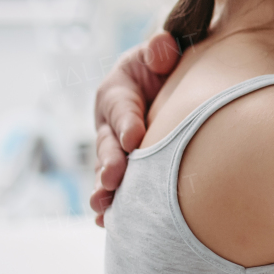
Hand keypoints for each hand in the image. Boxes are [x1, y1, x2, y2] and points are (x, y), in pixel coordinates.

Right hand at [89, 32, 179, 225]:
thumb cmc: (166, 67)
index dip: (126, 122)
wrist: (170, 87)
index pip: (120, 107)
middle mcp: (110, 124)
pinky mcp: (124, 171)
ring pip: (106, 171)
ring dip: (104, 190)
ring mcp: (114, 150)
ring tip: (103, 207)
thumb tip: (163, 49)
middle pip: (106, 145)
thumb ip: (162, 49)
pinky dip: (111, 208)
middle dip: (109, 163)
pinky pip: (115, 190)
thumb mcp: (162, 51)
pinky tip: (107, 225)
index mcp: (117, 91)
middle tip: (114, 178)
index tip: (134, 139)